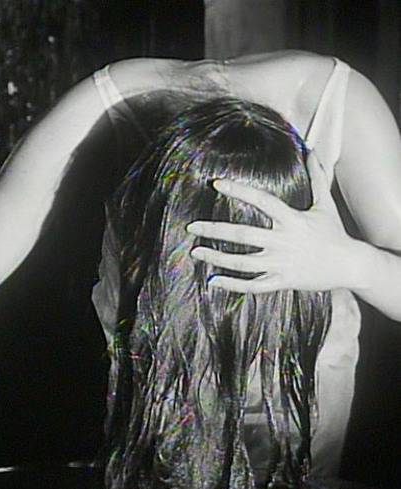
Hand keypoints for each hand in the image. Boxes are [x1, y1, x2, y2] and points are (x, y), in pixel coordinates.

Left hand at [187, 150, 358, 292]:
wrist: (350, 266)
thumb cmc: (334, 232)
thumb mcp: (326, 203)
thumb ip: (317, 176)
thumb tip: (312, 149)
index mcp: (293, 220)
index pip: (262, 201)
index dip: (239, 191)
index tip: (216, 183)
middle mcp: (284, 241)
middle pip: (244, 235)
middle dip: (215, 230)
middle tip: (191, 226)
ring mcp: (282, 264)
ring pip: (243, 263)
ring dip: (217, 258)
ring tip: (196, 252)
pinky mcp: (282, 281)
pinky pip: (253, 285)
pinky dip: (233, 285)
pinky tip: (213, 281)